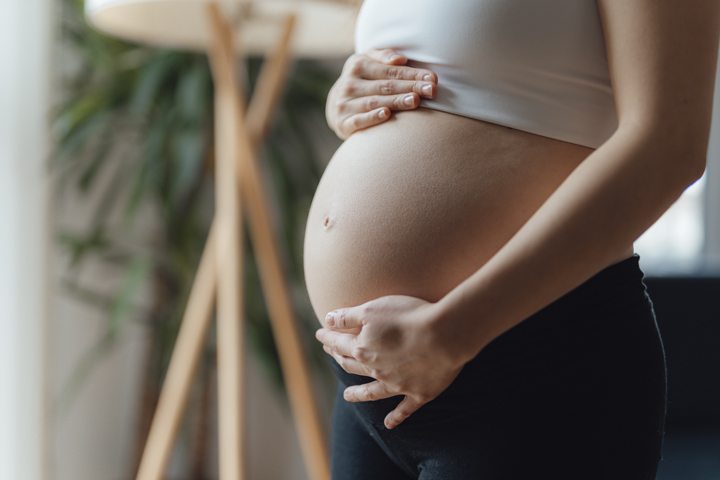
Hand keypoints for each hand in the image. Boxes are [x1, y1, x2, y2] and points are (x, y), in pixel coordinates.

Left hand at [315, 295, 465, 428]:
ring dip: (358, 394)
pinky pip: (404, 410)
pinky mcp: (419, 394)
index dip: (328, 338)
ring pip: (372, 392)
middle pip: (352, 365)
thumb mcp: (372, 309)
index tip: (320, 334)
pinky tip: (389, 424)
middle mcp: (376, 370)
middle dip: (339, 358)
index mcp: (363, 349)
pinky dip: (396, 418)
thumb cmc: (408, 316)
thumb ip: (347, 317)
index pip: (339, 344)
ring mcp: (397, 385)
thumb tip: (327, 320)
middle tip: (332, 354)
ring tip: (347, 396)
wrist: (445, 335)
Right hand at [326, 48, 437, 138]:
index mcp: (357, 65)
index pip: (390, 71)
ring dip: (396, 102)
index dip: (412, 74)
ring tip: (415, 101)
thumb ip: (384, 56)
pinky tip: (387, 114)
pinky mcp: (342, 123)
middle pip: (385, 86)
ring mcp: (344, 104)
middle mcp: (349, 84)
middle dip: (410, 87)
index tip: (432, 79)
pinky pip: (359, 120)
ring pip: (374, 102)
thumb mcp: (368, 61)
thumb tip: (400, 59)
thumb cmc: (362, 80)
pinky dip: (372, 117)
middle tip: (431, 91)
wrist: (336, 105)